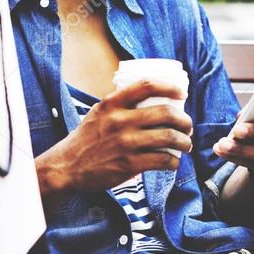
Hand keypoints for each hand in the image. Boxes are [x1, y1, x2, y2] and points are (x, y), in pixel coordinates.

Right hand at [35, 79, 193, 199]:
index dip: (169, 87)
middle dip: (184, 121)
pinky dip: (173, 162)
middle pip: (165, 113)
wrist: (66, 167)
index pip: (146, 86)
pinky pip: (162, 160)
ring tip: (185, 144)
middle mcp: (119, 121)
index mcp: (112, 104)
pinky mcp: (128, 164)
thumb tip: (147, 97)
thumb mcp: (98, 113)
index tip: (181, 93)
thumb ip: (119, 104)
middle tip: (187, 126)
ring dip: (184, 142)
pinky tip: (173, 162)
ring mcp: (125, 143)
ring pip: (168, 137)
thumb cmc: (85, 140)